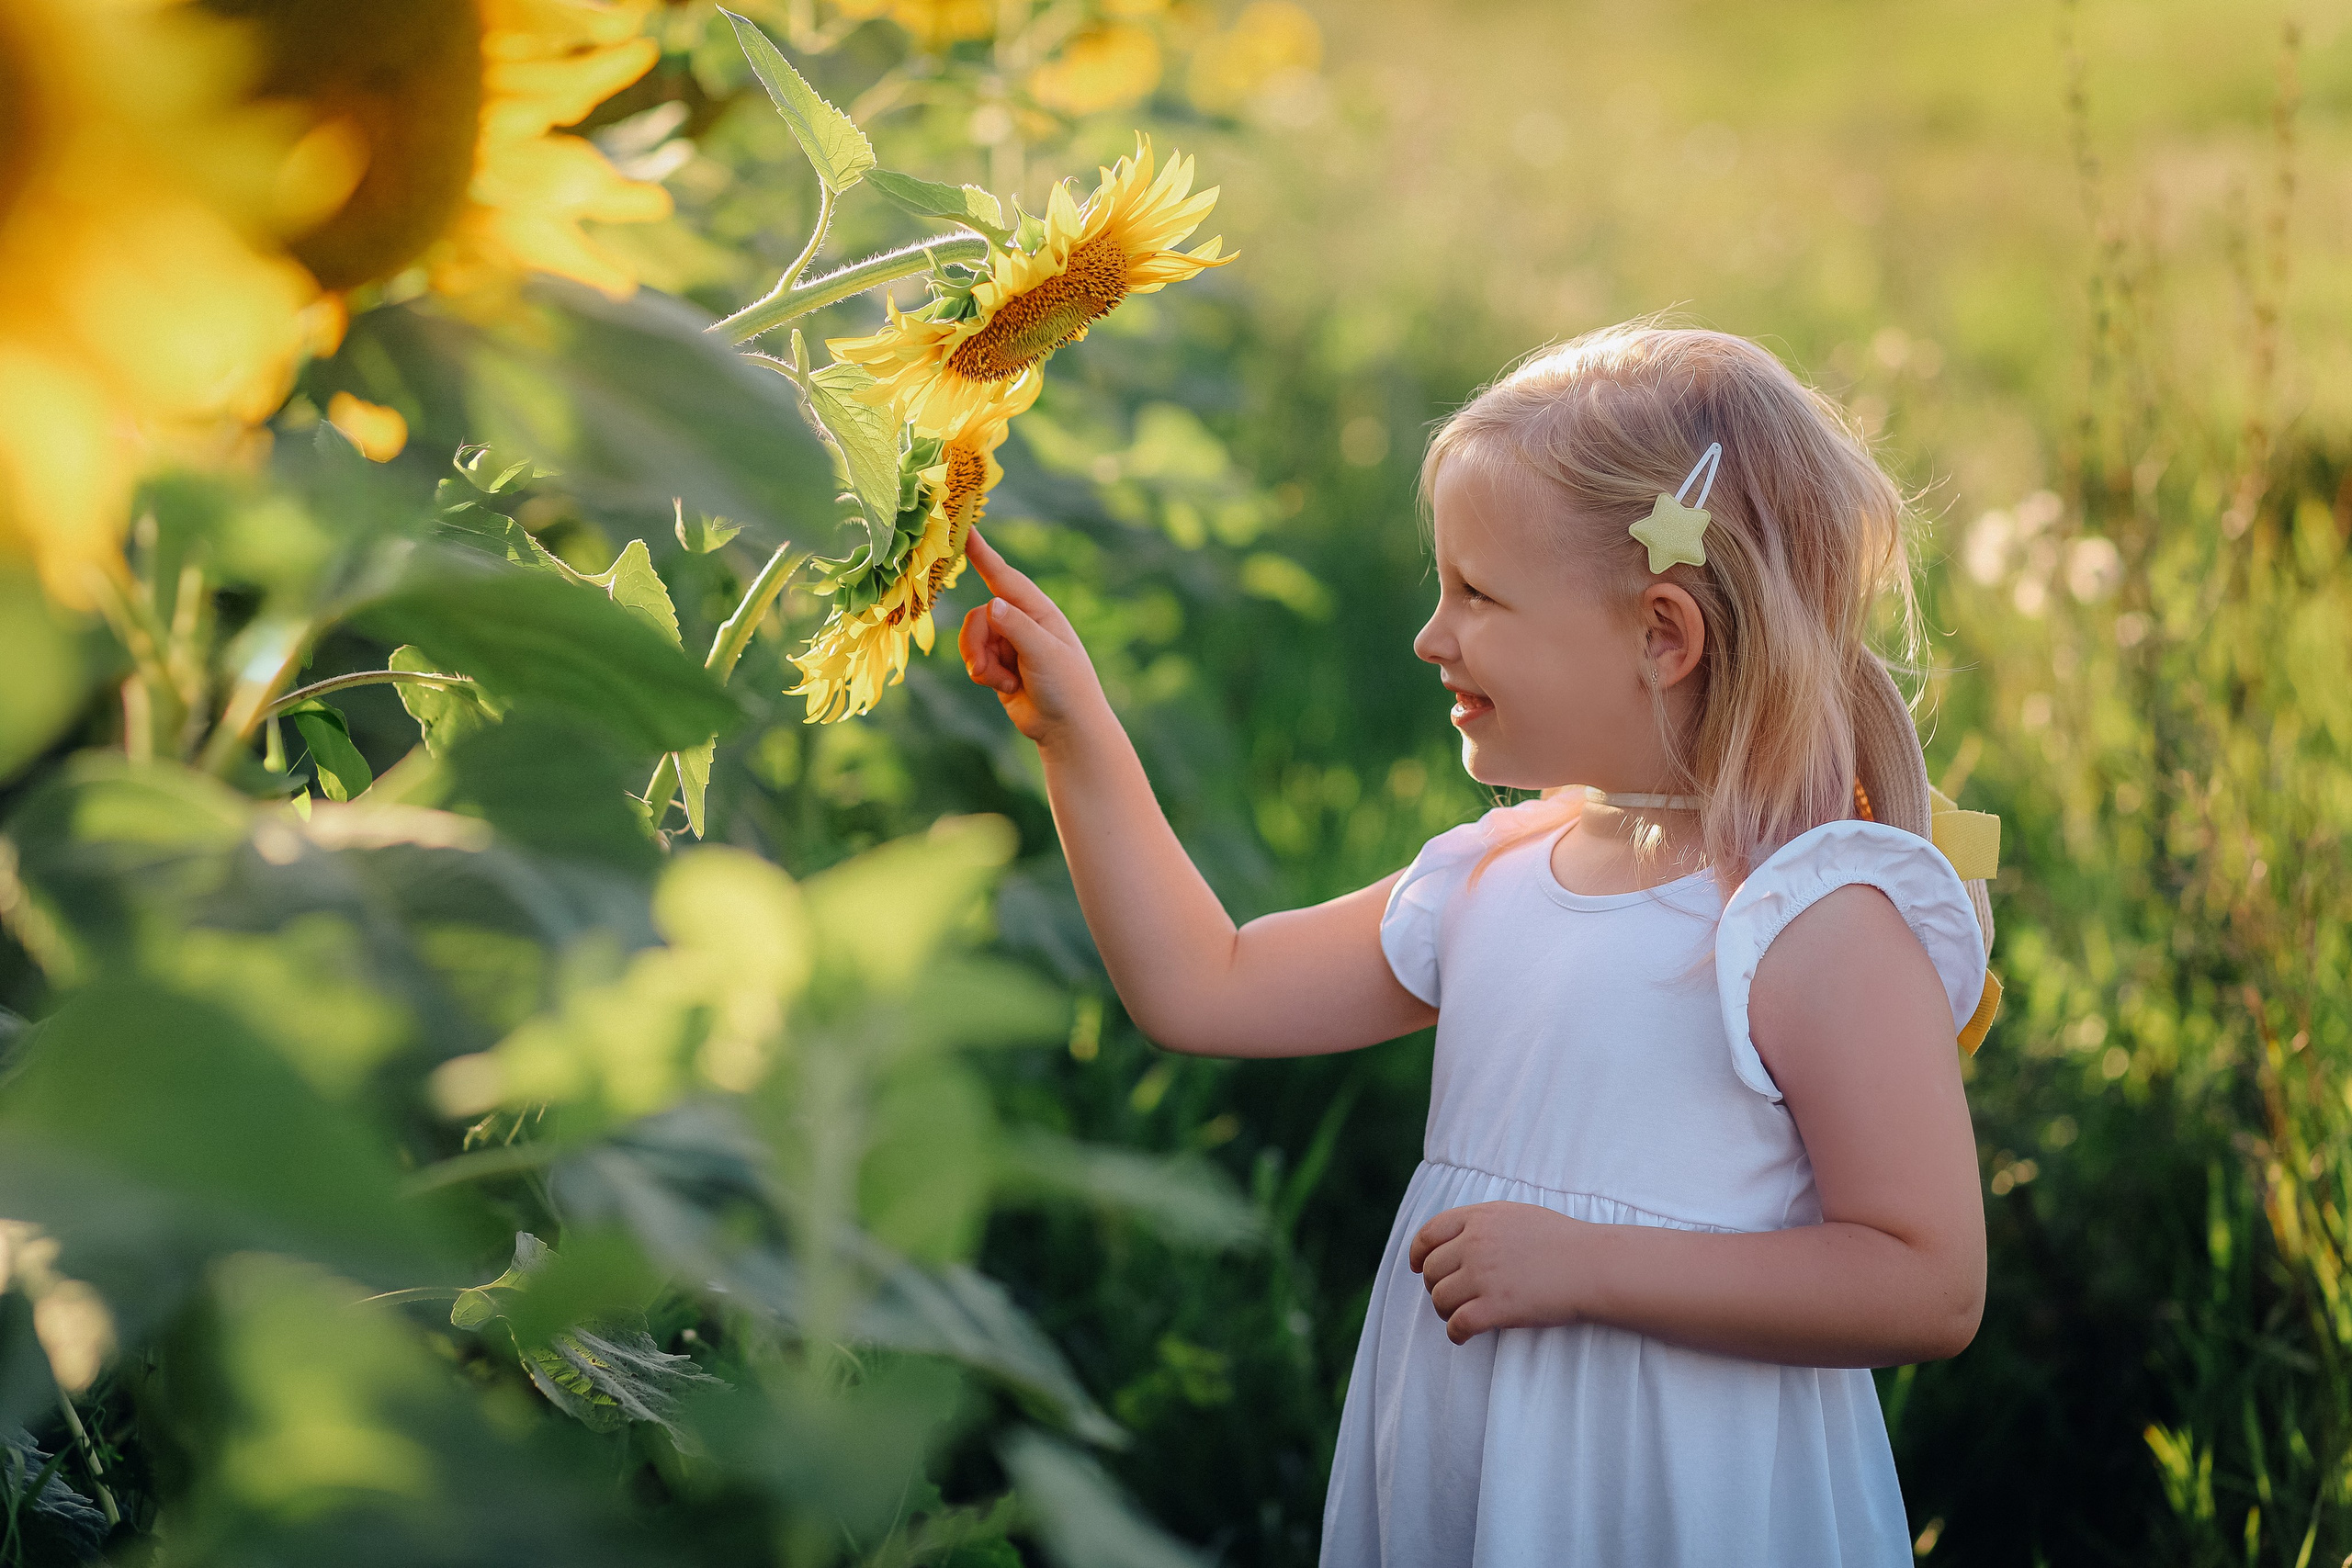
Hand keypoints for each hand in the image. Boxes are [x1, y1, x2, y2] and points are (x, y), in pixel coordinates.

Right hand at [957, 529, 1111, 745]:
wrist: (1066, 729)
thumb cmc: (1067, 687)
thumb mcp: (1045, 654)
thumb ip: (1017, 628)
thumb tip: (991, 604)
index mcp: (1039, 611)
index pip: (1004, 577)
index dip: (982, 554)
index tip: (963, 529)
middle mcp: (1022, 621)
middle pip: (978, 616)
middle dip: (977, 644)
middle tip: (984, 670)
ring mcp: (1008, 642)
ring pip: (971, 638)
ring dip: (981, 663)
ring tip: (1002, 683)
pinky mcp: (997, 664)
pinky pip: (973, 659)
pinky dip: (984, 676)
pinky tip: (1008, 689)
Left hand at [1409, 1201, 1596, 1344]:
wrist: (1592, 1265)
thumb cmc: (1561, 1241)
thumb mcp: (1516, 1216)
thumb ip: (1482, 1224)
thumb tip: (1453, 1241)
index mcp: (1479, 1218)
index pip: (1429, 1234)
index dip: (1417, 1253)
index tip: (1417, 1267)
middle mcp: (1475, 1244)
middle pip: (1431, 1270)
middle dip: (1435, 1286)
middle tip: (1449, 1297)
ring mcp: (1483, 1276)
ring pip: (1440, 1299)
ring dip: (1445, 1311)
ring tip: (1458, 1316)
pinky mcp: (1495, 1307)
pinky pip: (1457, 1325)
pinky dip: (1455, 1333)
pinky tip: (1463, 1336)